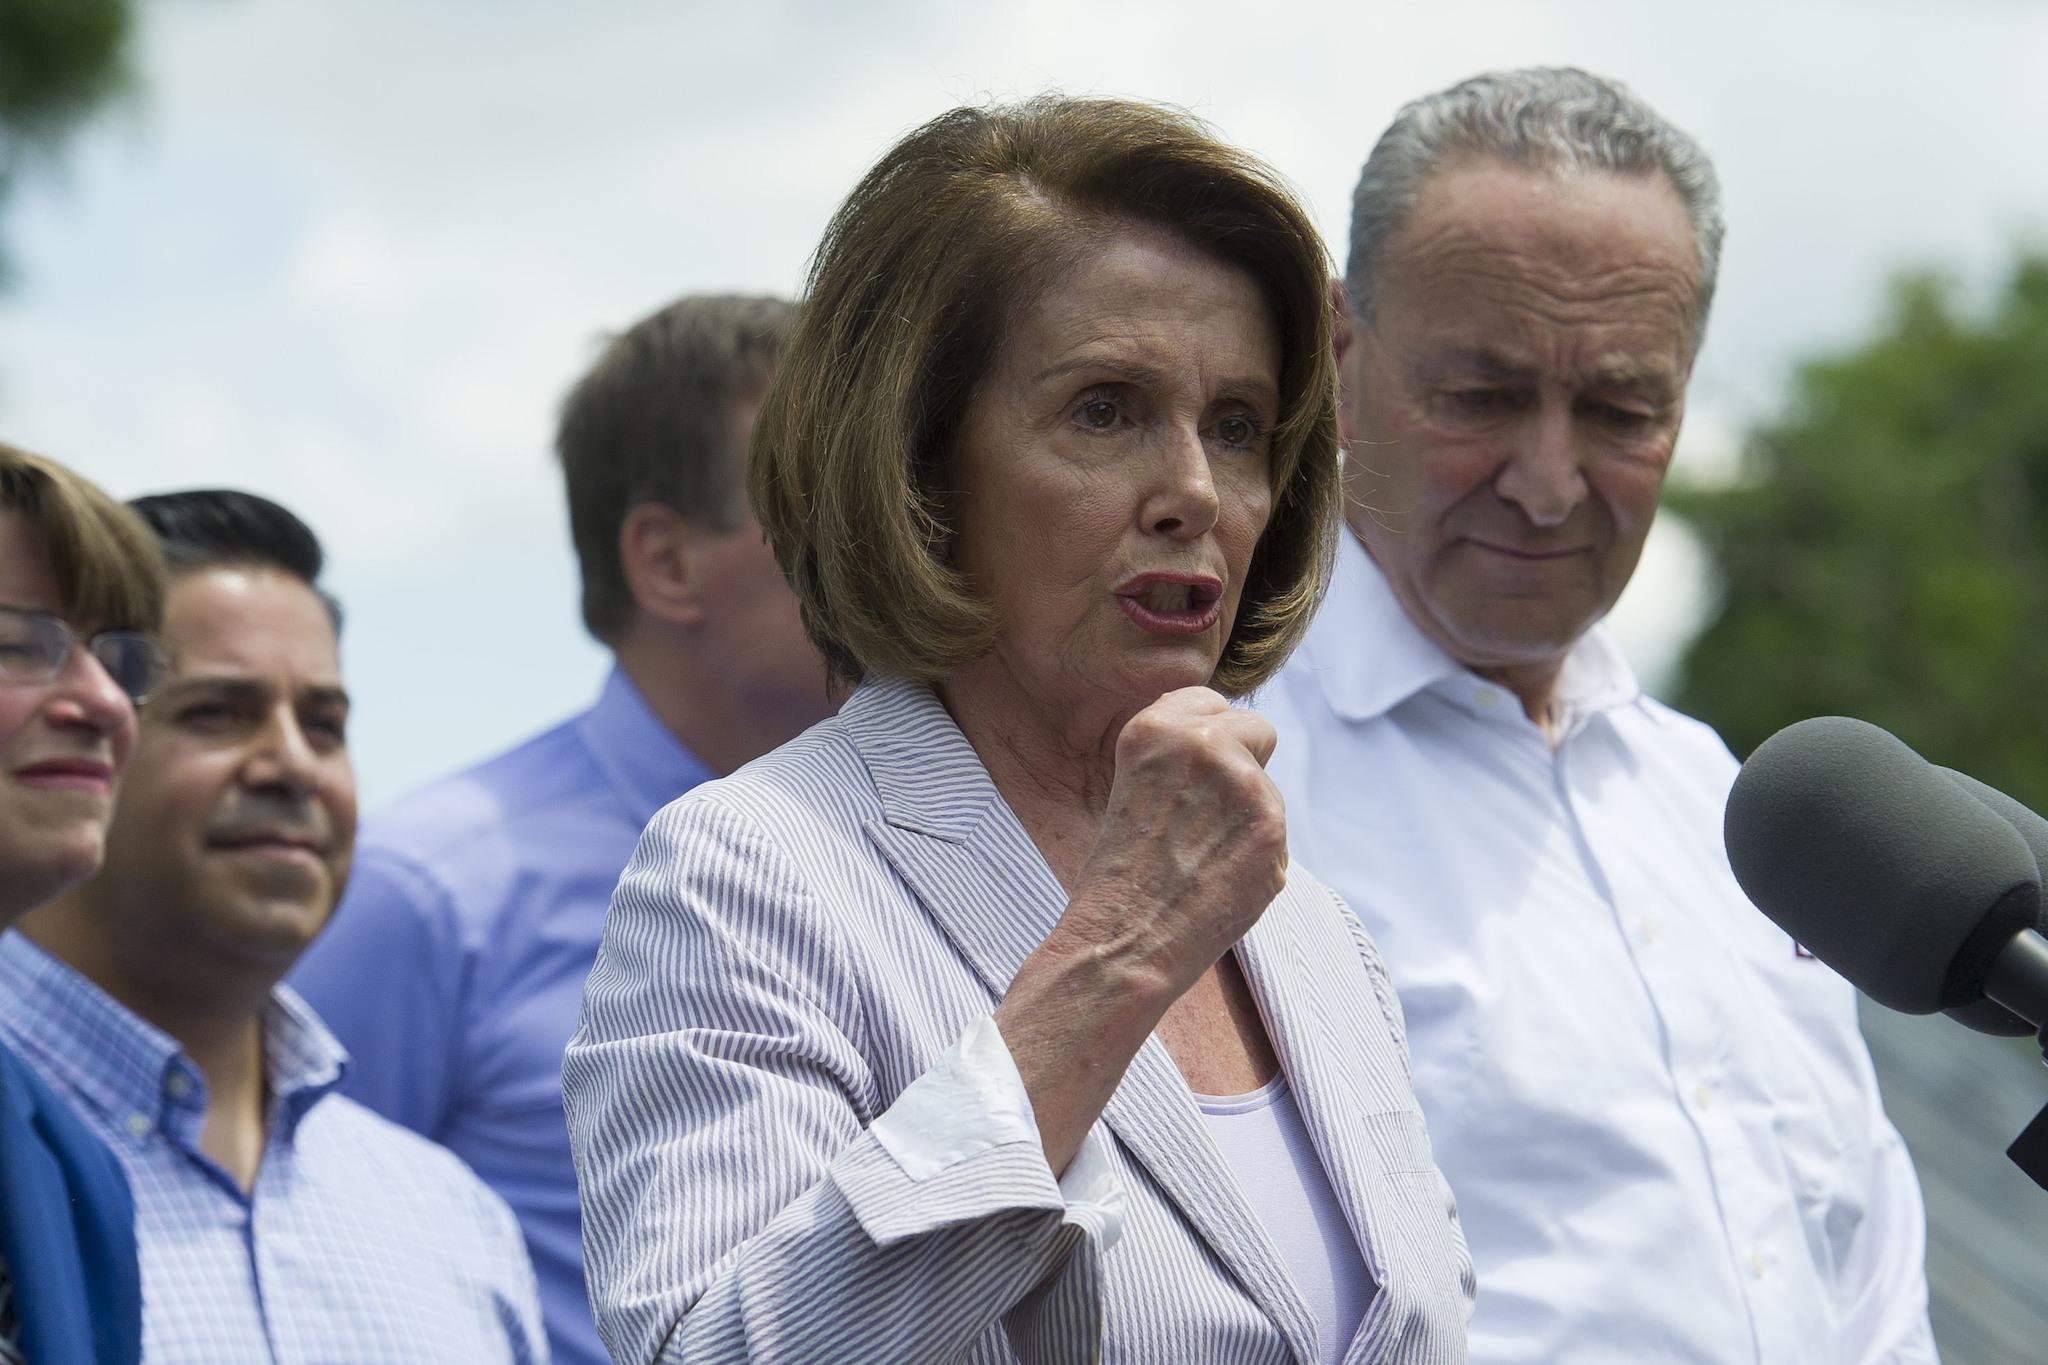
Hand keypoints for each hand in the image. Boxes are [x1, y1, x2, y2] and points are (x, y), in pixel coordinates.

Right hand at [1059, 686, 1287, 999]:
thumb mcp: (1132, 784)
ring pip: (1268, 788)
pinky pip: (1276, 833)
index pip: (1210, 701)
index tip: (1192, 772)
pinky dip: (1257, 856)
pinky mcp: (1273, 828)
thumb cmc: (1119, 874)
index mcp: (1155, 727)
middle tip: (1208, 813)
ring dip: (1248, 817)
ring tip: (1201, 859)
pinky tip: (1220, 880)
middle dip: (1244, 762)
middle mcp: (1203, 743)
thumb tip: (1238, 747)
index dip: (1206, 738)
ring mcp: (1245, 784)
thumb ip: (1182, 756)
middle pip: (1256, 729)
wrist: (1123, 942)